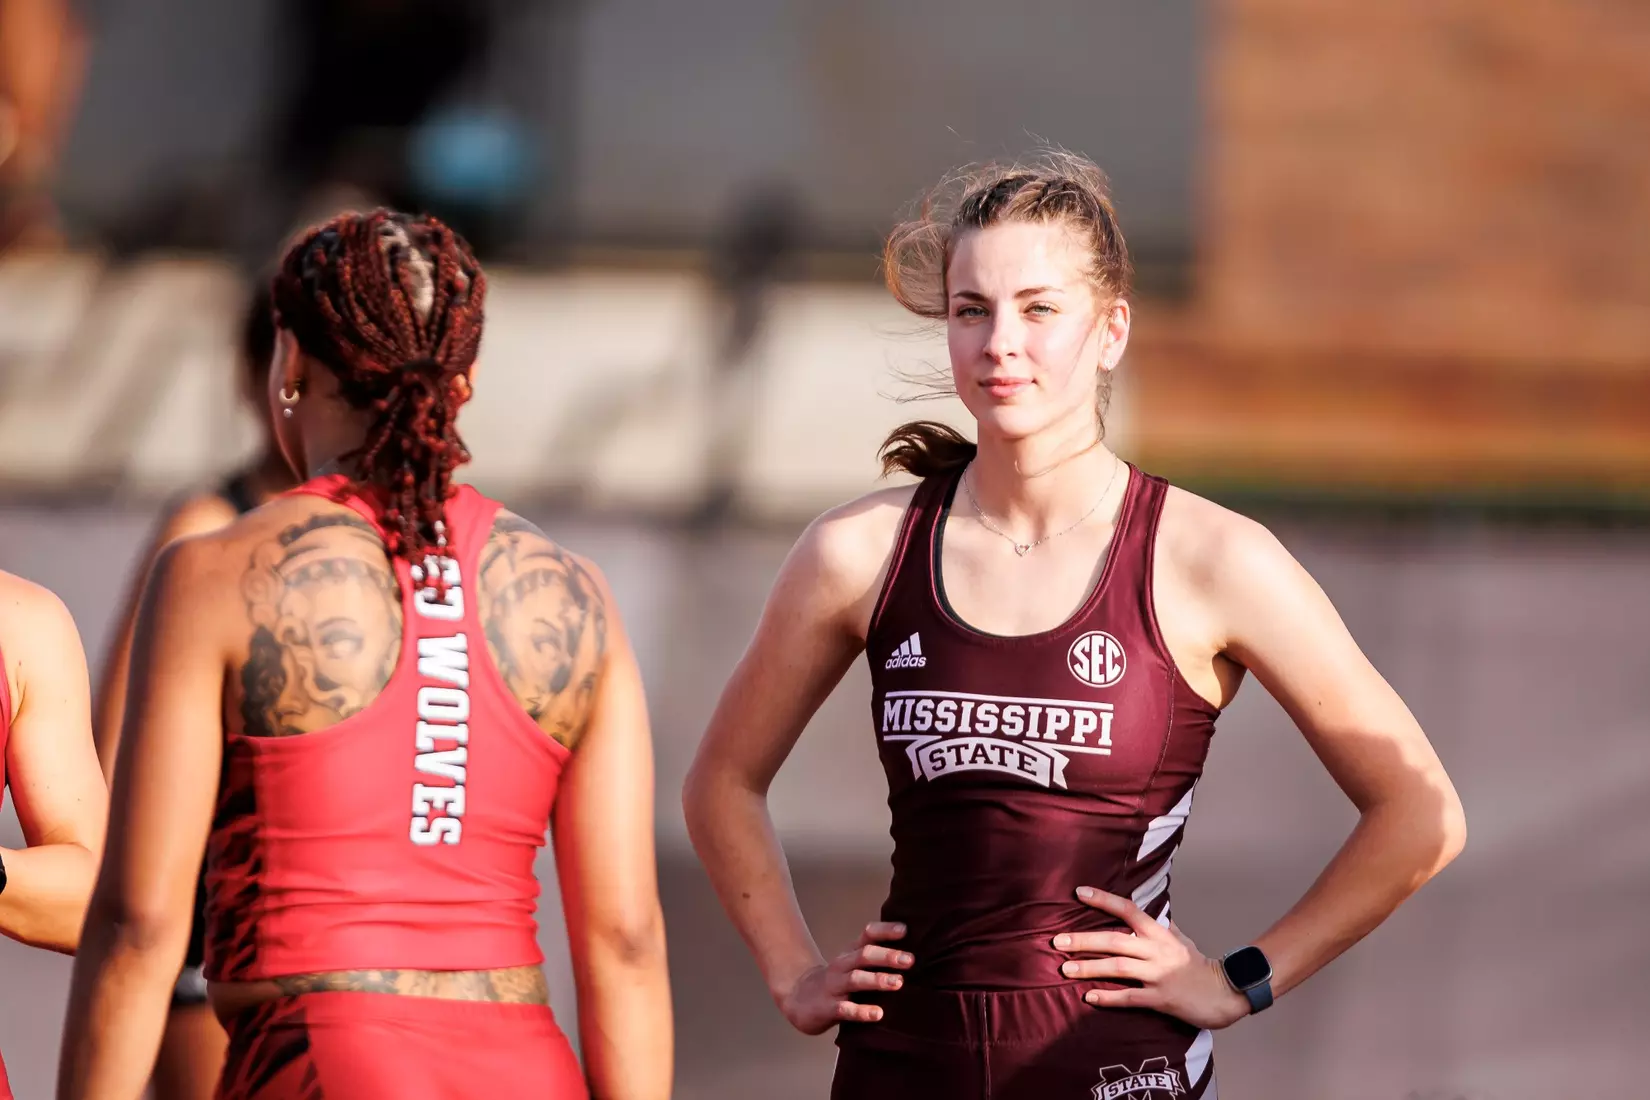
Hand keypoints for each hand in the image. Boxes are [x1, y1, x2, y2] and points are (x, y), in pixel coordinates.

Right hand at [776, 922, 913, 1034]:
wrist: (797, 997)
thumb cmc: (837, 981)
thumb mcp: (853, 964)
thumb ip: (877, 958)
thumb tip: (914, 954)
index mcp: (851, 953)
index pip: (868, 935)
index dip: (885, 931)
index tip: (905, 930)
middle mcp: (842, 966)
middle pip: (864, 955)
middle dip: (887, 956)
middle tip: (909, 960)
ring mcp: (834, 986)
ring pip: (855, 979)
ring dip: (877, 980)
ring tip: (898, 983)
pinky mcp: (827, 1008)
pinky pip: (845, 1009)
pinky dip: (861, 1011)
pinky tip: (878, 1013)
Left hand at [1053, 887, 1250, 1030]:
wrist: (1225, 993)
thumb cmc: (1198, 965)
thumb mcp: (1181, 940)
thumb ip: (1162, 926)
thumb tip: (1150, 912)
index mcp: (1160, 933)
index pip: (1129, 910)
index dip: (1104, 900)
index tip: (1079, 892)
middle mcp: (1157, 951)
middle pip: (1115, 940)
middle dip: (1084, 940)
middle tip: (1057, 941)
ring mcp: (1159, 975)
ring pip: (1118, 968)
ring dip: (1089, 967)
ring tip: (1065, 968)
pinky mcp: (1161, 999)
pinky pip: (1130, 998)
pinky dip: (1108, 997)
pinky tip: (1089, 997)